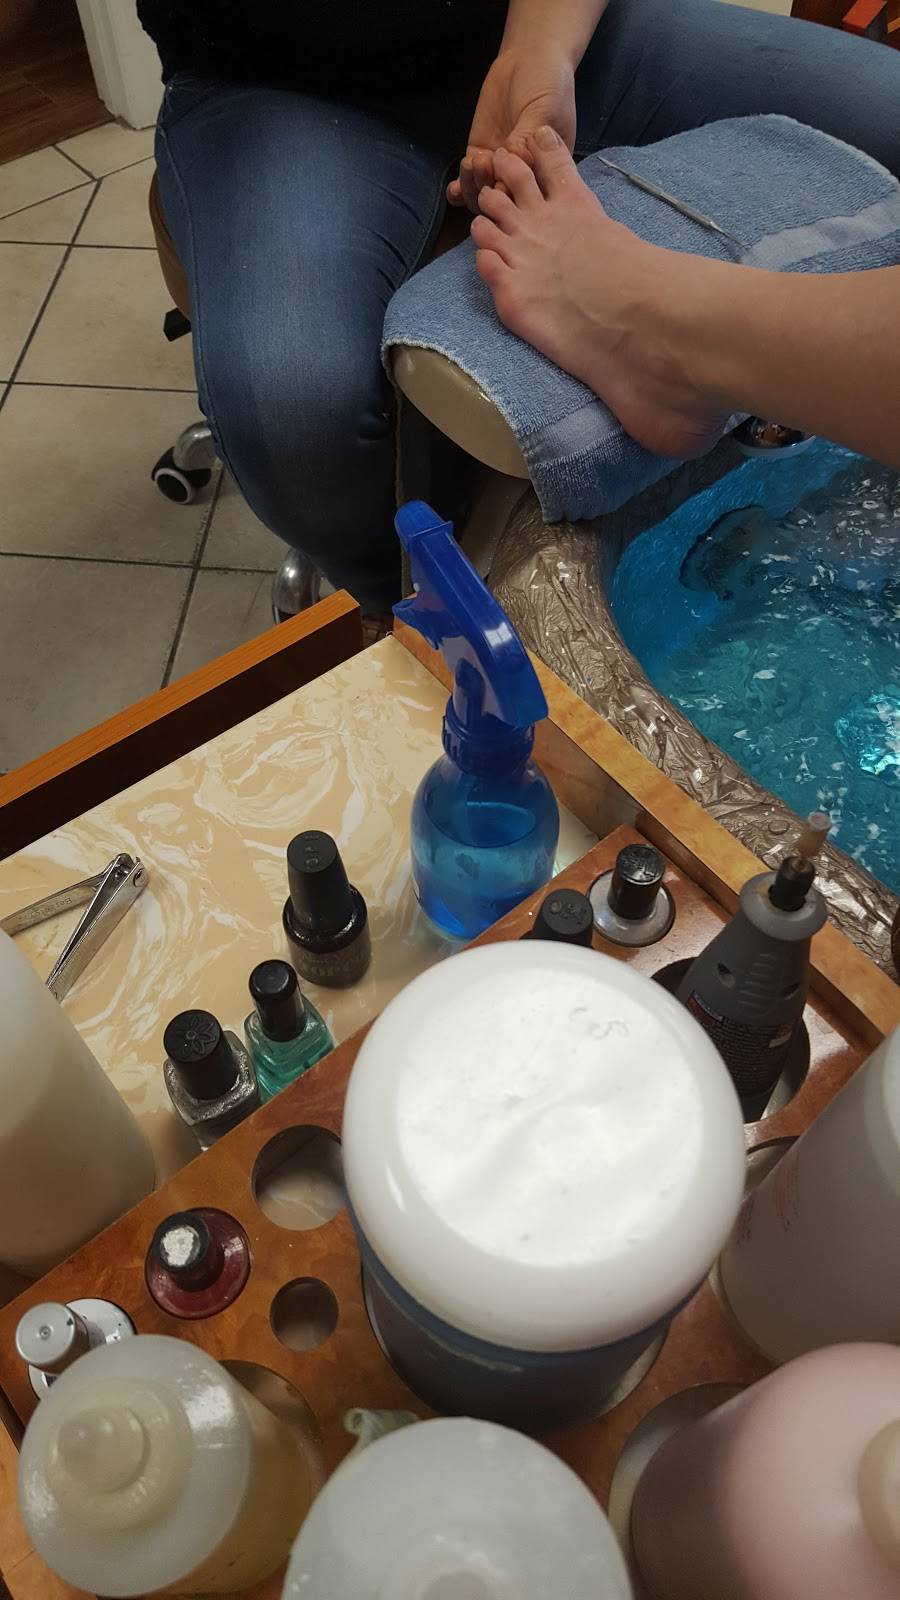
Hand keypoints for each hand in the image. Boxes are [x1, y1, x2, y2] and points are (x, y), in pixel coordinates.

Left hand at [448, 48, 576, 210]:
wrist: (529, 58)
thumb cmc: (547, 84)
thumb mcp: (544, 112)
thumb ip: (527, 139)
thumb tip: (513, 165)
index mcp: (548, 172)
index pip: (530, 200)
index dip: (514, 197)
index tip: (505, 179)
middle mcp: (524, 176)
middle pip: (503, 205)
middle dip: (489, 192)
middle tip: (485, 164)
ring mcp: (499, 168)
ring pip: (483, 197)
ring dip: (473, 187)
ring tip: (474, 161)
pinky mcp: (481, 157)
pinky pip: (467, 184)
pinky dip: (459, 191)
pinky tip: (455, 187)